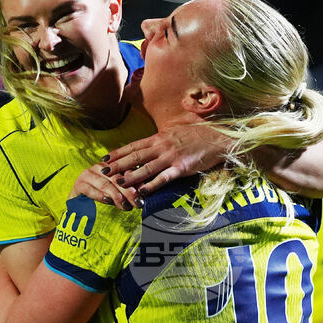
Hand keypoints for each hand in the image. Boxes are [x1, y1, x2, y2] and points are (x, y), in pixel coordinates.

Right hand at [70, 164, 141, 209]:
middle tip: (137, 202)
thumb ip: (129, 192)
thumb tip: (143, 194)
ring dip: (116, 195)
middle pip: (117, 178)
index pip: (126, 171)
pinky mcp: (79, 184)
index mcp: (112, 167)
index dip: (136, 182)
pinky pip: (90, 189)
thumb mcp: (118, 195)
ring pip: (105, 184)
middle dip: (128, 191)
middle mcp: (101, 167)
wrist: (79, 207)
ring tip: (124, 204)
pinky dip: (100, 195)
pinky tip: (107, 201)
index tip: (144, 192)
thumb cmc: (103, 199)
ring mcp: (89, 174)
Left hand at [101, 124, 230, 194]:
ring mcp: (170, 157)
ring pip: (146, 168)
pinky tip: (142, 191)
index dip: (118, 152)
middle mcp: (161, 146)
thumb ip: (162, 139)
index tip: (105, 158)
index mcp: (159, 137)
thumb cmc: (198, 135)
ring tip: (117, 182)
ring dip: (130, 175)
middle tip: (103, 171)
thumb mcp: (175, 132)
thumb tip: (150, 145)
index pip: (133, 145)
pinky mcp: (181, 168)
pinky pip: (163, 178)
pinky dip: (152, 185)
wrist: (218, 138)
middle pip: (135, 156)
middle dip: (118, 164)